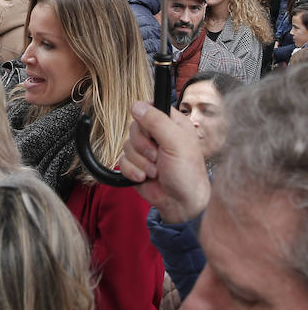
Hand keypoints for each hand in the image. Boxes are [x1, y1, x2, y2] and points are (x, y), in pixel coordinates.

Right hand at [120, 102, 210, 223]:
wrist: (181, 204)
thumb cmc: (187, 173)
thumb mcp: (176, 143)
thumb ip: (157, 122)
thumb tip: (136, 105)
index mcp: (171, 123)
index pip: (149, 108)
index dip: (146, 119)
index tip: (151, 132)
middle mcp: (157, 134)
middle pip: (134, 127)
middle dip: (143, 146)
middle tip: (157, 156)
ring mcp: (145, 150)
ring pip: (127, 145)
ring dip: (140, 162)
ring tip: (156, 171)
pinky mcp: (136, 165)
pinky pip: (122, 161)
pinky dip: (133, 171)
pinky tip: (145, 177)